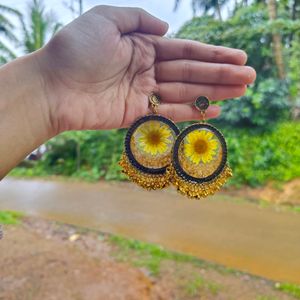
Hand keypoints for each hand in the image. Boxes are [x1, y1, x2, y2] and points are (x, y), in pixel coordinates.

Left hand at [37, 5, 255, 133]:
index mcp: (143, 46)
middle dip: (221, 75)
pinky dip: (192, 112)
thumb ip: (138, 20)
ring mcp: (143, 93)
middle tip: (249, 77)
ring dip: (214, 93)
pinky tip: (214, 111)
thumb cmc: (75, 49)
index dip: (212, 55)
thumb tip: (166, 29)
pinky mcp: (137, 114)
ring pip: (185, 92)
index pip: (185, 51)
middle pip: (191, 72)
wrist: (53, 85)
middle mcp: (147, 69)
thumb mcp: (105, 19)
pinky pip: (169, 113)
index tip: (238, 57)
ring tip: (241, 92)